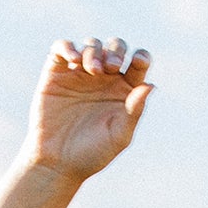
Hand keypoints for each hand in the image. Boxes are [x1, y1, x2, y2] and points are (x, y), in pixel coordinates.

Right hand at [25, 37, 152, 182]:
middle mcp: (104, 78)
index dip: (141, 56)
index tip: (137, 63)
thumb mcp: (119, 136)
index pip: (138, 63)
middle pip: (115, 47)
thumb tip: (151, 85)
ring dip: (94, 50)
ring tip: (92, 70)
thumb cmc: (92, 154)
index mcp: (124, 90)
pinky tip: (74, 59)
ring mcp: (80, 73)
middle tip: (111, 67)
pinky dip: (68, 47)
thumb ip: (134, 111)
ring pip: (92, 45)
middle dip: (116, 51)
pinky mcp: (56, 73)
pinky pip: (62, 48)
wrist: (57, 162)